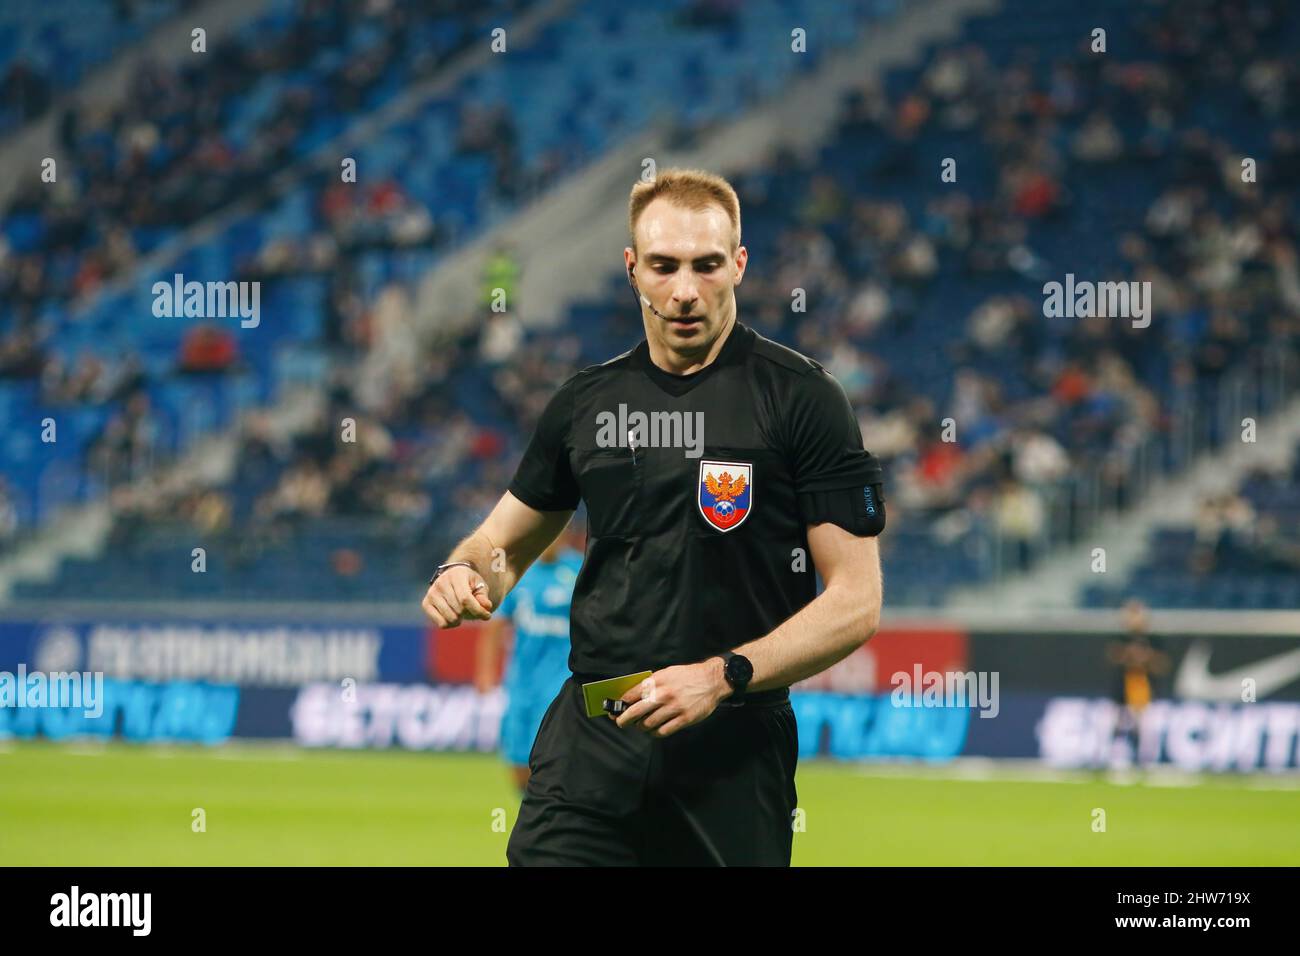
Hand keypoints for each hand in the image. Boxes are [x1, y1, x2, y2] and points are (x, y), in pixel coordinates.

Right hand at [421, 564, 492, 627]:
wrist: (452, 578)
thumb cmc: (469, 583)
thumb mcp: (480, 586)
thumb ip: (483, 597)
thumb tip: (486, 606)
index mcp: (456, 575)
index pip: (465, 598)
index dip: (477, 610)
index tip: (487, 616)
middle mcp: (441, 582)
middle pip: (459, 609)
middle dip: (469, 613)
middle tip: (471, 609)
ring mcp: (431, 593)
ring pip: (451, 618)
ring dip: (460, 619)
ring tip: (461, 612)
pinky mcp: (426, 603)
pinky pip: (441, 623)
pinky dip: (450, 624)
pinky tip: (453, 616)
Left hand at [612, 659, 730, 738]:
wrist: (712, 680)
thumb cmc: (688, 676)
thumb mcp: (667, 673)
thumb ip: (651, 684)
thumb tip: (633, 697)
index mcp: (657, 681)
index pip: (631, 695)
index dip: (620, 704)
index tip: (615, 709)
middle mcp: (663, 694)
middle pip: (635, 712)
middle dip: (623, 719)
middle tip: (620, 722)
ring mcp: (674, 708)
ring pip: (648, 724)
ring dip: (641, 727)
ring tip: (641, 726)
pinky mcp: (684, 719)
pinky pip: (663, 731)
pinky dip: (655, 733)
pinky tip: (655, 730)